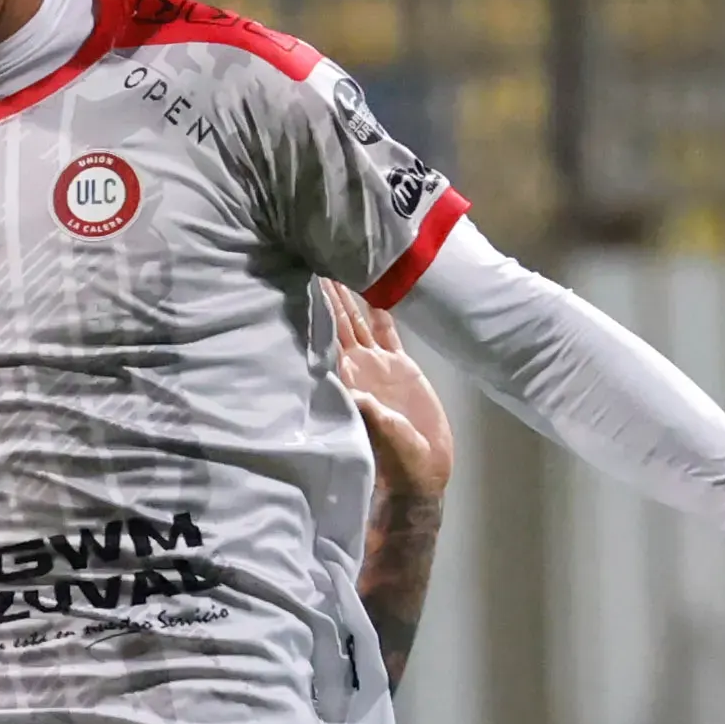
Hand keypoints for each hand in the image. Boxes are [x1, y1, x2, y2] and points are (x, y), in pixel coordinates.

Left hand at [323, 280, 452, 504]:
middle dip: (328, 293)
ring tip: (338, 263)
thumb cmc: (398, 457)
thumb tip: (354, 391)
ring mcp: (379, 364)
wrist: (423, 466)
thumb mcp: (385, 434)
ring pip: (360, 321)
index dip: (316, 313)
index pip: (326, 339)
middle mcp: (359, 367)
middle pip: (339, 322)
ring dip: (351, 295)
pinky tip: (374, 287)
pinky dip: (381, 310)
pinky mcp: (401, 366)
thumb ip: (371, 412)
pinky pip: (389, 331)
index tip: (301, 284)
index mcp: (349, 380)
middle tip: (313, 257)